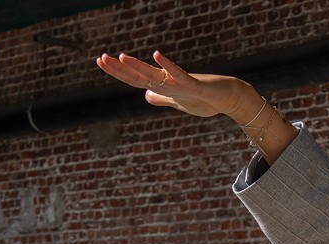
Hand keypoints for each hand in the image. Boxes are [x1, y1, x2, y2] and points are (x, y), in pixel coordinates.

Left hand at [97, 50, 255, 121]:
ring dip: (138, 66)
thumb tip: (146, 95)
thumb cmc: (204, 100)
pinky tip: (157, 56)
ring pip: (155, 74)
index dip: (118, 72)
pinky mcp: (194, 85)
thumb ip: (161, 98)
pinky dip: (169, 66)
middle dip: (120, 68)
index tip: (101, 61)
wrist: (227, 98)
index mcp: (163, 86)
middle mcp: (168, 81)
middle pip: (140, 75)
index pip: (135, 79)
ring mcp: (180, 82)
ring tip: (121, 57)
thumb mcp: (177, 103)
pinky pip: (179, 75)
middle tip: (101, 58)